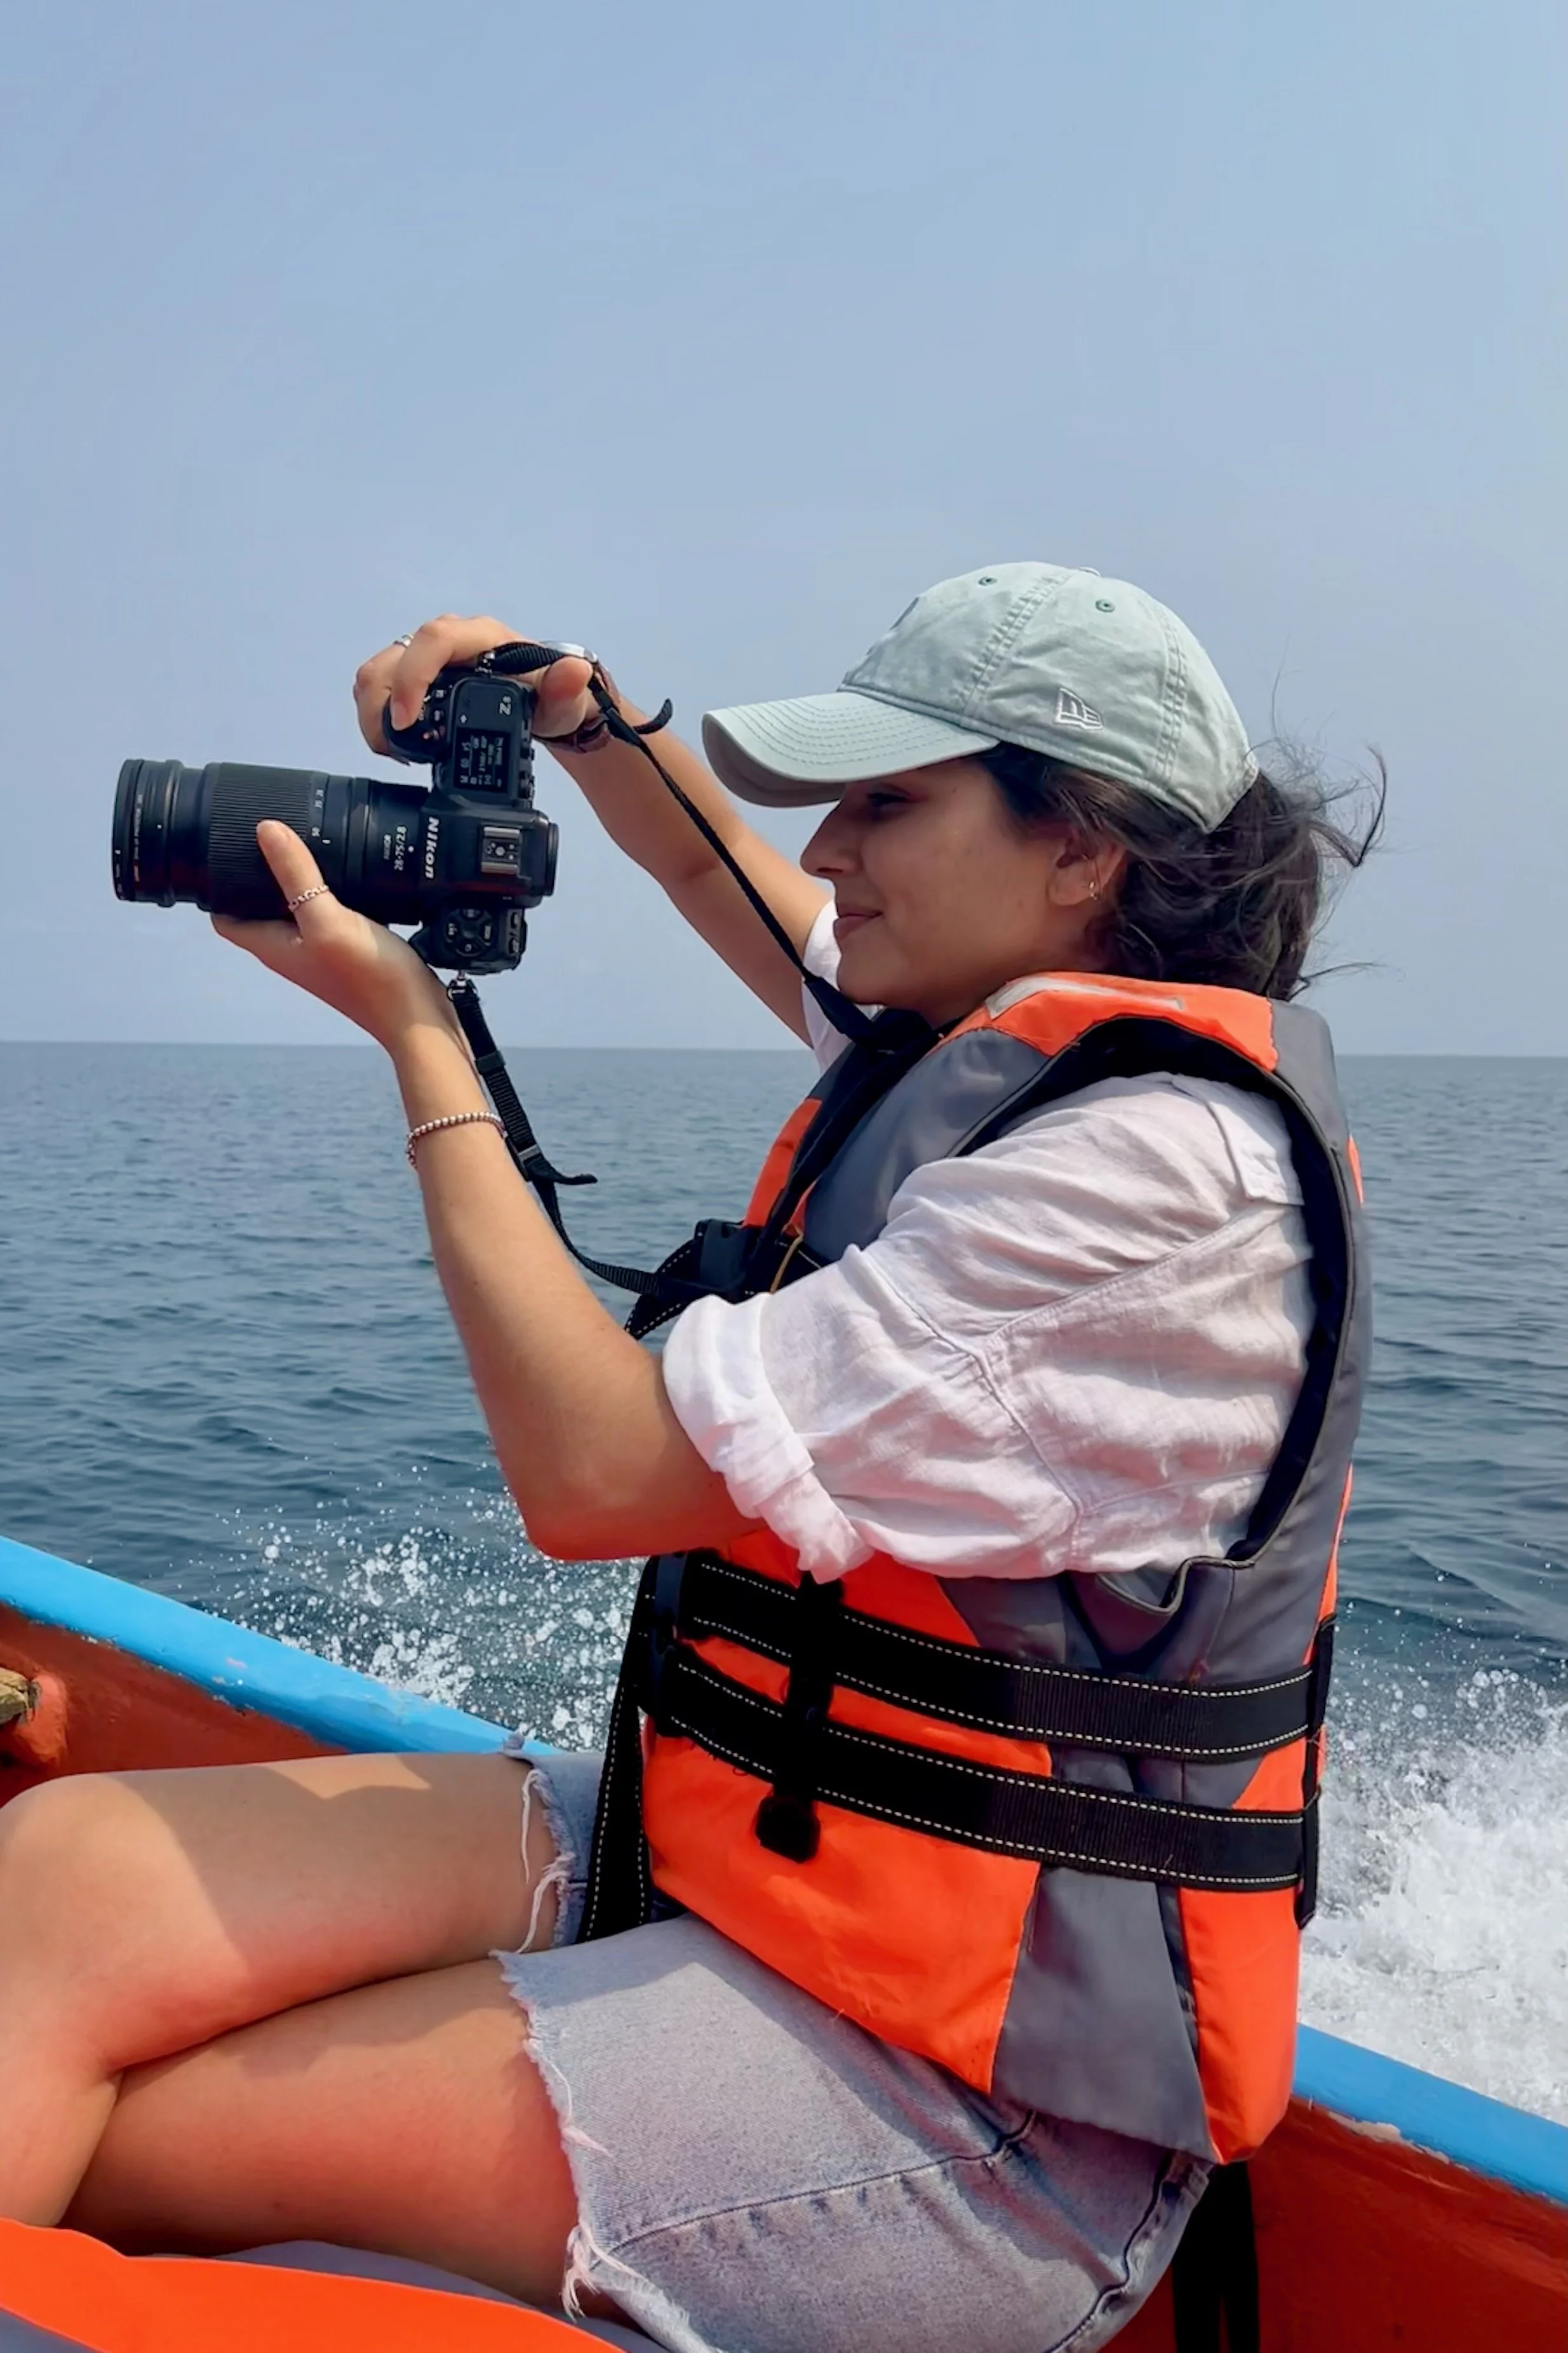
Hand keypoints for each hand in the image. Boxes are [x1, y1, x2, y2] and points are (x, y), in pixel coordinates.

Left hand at [212, 821, 466, 1054]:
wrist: (416, 1015)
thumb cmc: (370, 978)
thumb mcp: (327, 918)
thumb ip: (297, 875)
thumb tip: (266, 830)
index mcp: (272, 945)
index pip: (224, 917)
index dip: (217, 885)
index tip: (225, 850)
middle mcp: (291, 948)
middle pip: (259, 907)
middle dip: (258, 874)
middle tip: (269, 835)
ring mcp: (319, 949)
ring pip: (295, 907)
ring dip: (295, 880)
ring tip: (304, 844)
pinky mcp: (347, 946)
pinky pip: (328, 911)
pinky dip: (330, 890)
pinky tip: (346, 872)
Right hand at [352, 615, 596, 754]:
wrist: (546, 706)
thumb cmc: (551, 697)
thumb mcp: (565, 697)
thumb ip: (566, 687)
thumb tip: (572, 672)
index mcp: (479, 637)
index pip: (433, 640)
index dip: (412, 676)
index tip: (408, 720)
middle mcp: (447, 642)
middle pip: (391, 659)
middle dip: (382, 706)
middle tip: (394, 749)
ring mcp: (427, 661)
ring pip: (379, 675)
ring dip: (375, 715)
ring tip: (396, 751)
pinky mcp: (416, 680)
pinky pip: (382, 691)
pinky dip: (380, 718)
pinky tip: (400, 745)